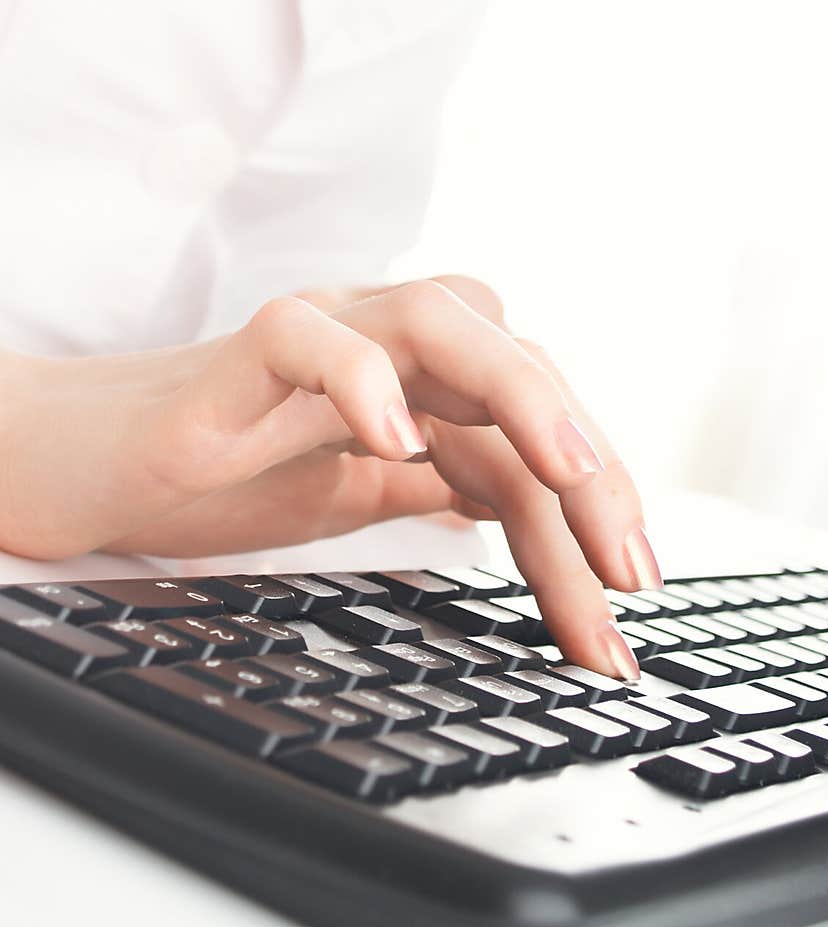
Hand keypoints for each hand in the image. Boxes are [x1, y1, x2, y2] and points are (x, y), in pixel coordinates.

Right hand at [0, 277, 660, 678]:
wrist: (100, 463)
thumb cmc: (227, 472)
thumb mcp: (361, 493)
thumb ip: (444, 487)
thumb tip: (532, 520)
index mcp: (426, 382)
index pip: (536, 432)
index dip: (595, 510)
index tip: (627, 603)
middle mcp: (390, 343)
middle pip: (518, 374)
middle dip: (590, 476)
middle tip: (628, 575)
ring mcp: (323, 332)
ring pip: (445, 322)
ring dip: (521, 398)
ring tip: (570, 477)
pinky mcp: (245, 349)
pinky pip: (310, 338)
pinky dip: (359, 379)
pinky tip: (396, 442)